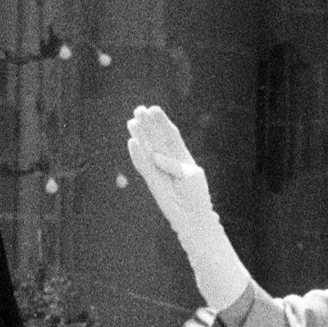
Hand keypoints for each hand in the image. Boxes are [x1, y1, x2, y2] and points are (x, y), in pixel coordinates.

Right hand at [124, 106, 219, 233]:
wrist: (192, 217)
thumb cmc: (196, 195)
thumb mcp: (191, 175)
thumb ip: (174, 164)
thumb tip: (157, 156)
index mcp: (181, 155)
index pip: (170, 135)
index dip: (161, 122)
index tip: (153, 109)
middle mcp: (167, 160)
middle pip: (156, 138)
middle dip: (148, 125)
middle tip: (138, 109)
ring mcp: (158, 170)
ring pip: (147, 149)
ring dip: (140, 136)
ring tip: (132, 121)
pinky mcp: (151, 181)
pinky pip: (142, 166)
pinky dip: (137, 155)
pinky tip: (131, 142)